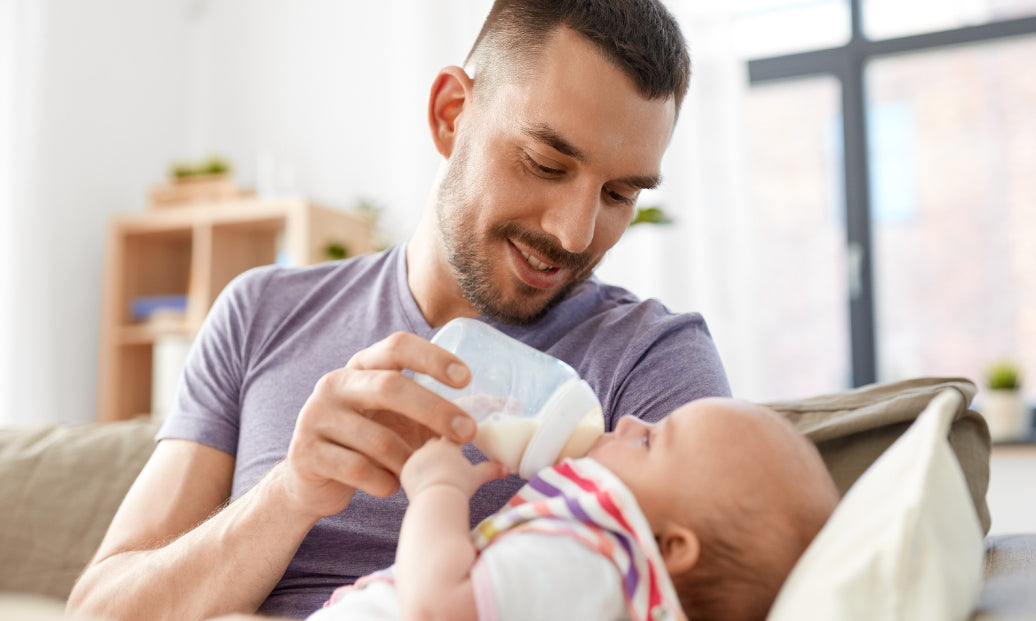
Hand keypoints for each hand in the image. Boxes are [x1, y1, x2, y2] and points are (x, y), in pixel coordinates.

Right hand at [276, 332, 477, 519]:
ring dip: (409, 460)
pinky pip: (358, 470)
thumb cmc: (369, 444)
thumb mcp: (397, 419)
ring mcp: (316, 416)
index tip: (466, 378)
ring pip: (377, 439)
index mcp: (361, 366)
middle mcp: (335, 383)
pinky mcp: (306, 452)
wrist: (311, 482)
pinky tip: (390, 486)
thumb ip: (430, 410)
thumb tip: (487, 413)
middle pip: (390, 387)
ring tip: (421, 471)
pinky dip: (384, 483)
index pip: (397, 346)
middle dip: (435, 410)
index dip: (433, 358)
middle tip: (467, 433)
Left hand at [402, 437, 506, 498]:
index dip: (455, 440)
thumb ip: (490, 470)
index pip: (451, 435)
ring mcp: (416, 457)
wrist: (437, 500)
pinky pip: (411, 469)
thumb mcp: (476, 477)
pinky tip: (423, 485)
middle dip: (440, 452)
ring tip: (435, 476)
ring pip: (422, 456)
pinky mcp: (406, 470)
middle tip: (447, 464)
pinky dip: (417, 475)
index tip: (459, 445)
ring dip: (427, 463)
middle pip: (434, 444)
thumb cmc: (459, 486)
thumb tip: (506, 469)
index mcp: (448, 444)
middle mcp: (430, 446)